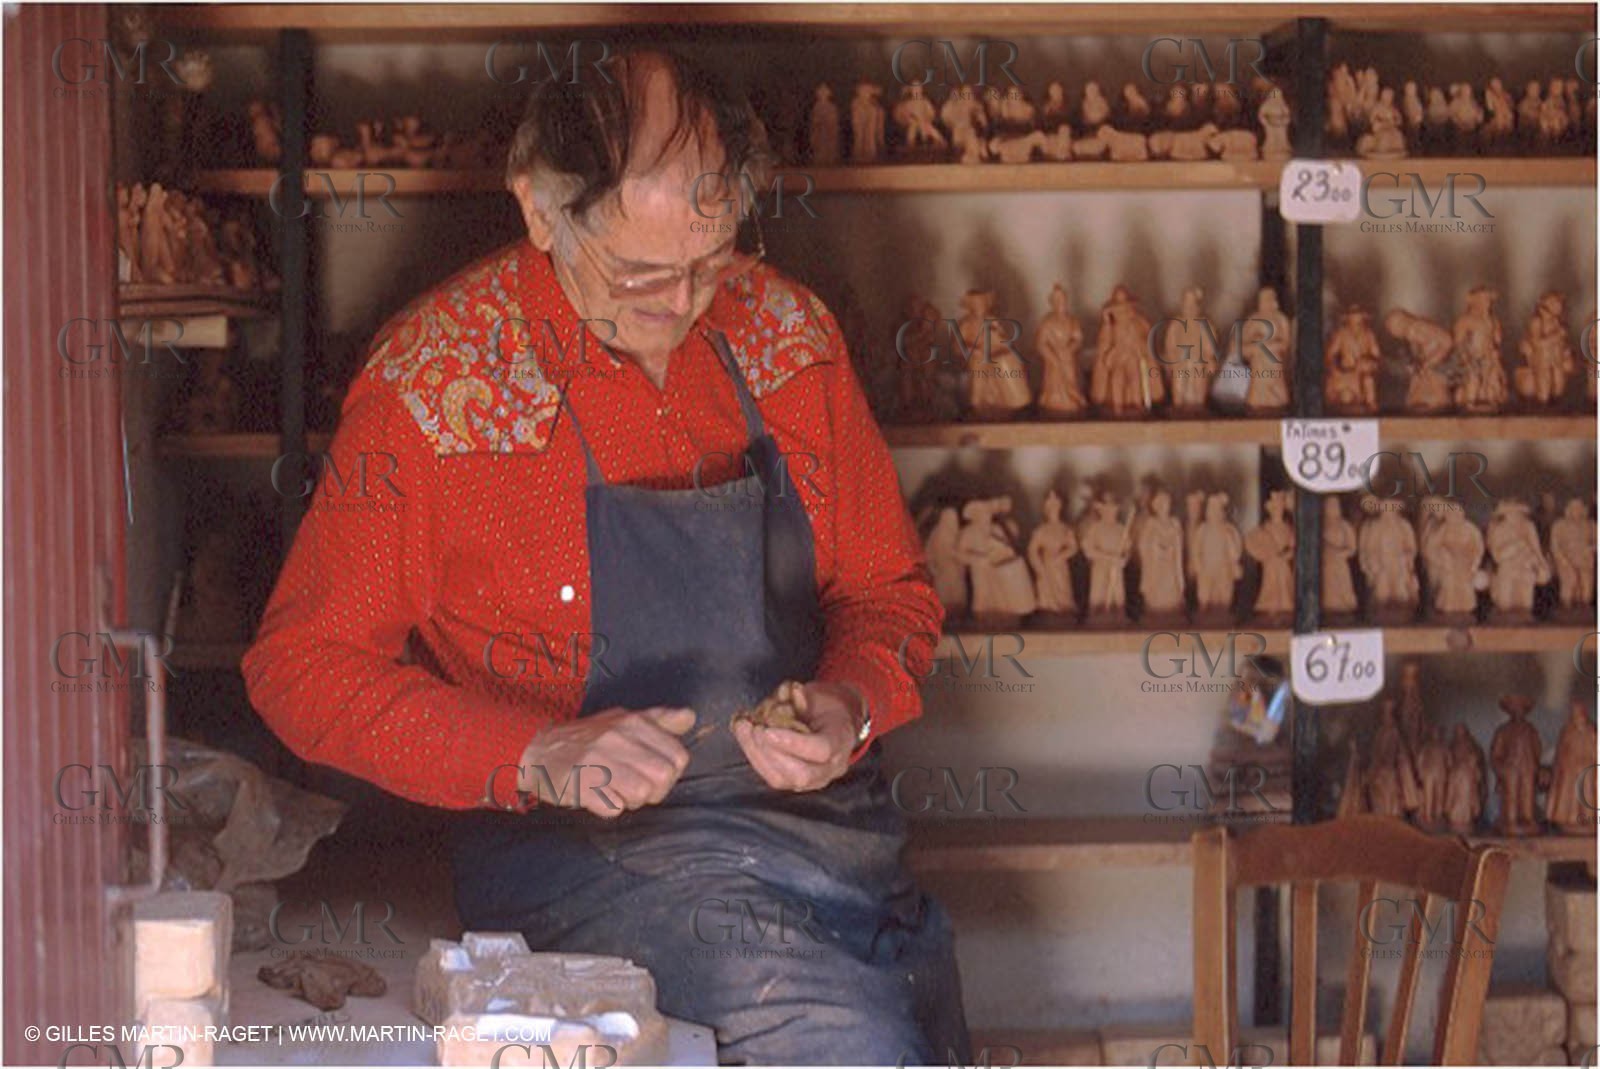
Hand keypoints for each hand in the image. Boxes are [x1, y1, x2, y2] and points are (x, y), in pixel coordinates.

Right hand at [517, 706, 694, 818]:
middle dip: (654, 790)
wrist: (537, 749)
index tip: (652, 772)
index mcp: (632, 722)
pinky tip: (598, 796)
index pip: (678, 756)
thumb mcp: (622, 719)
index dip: (670, 772)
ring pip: (641, 793)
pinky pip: (613, 808)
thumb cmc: (586, 739)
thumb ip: (658, 719)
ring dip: (632, 800)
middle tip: (635, 787)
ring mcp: (598, 761)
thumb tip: (689, 716)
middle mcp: (617, 738)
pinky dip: (609, 808)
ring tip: (616, 792)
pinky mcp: (581, 785)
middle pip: (663, 777)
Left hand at [732, 681, 861, 792]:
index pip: (821, 750)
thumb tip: (783, 693)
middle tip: (753, 728)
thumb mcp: (819, 695)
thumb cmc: (826, 707)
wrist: (835, 724)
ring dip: (756, 755)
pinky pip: (771, 777)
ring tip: (744, 729)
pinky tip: (745, 737)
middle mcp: (830, 767)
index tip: (768, 731)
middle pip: (800, 774)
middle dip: (770, 752)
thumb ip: (800, 697)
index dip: (793, 743)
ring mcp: (813, 780)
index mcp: (840, 740)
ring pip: (781, 780)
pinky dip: (754, 756)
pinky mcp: (794, 783)